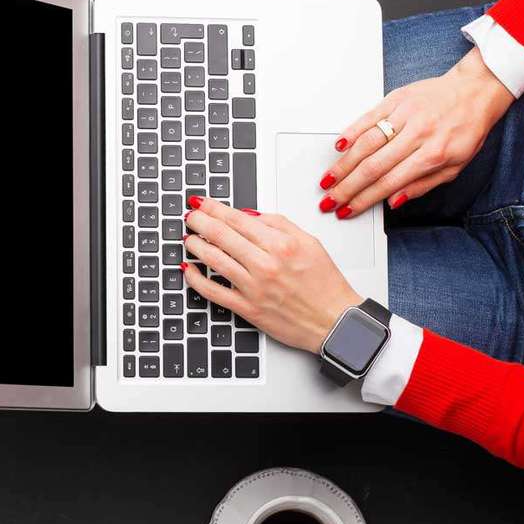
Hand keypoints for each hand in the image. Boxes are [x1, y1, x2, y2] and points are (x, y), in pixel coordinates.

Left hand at [182, 197, 360, 354]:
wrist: (335, 321)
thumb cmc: (325, 284)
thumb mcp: (309, 242)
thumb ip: (278, 224)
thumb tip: (248, 215)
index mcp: (280, 245)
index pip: (237, 219)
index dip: (214, 208)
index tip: (202, 203)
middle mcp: (265, 264)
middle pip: (220, 235)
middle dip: (199, 221)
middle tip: (191, 216)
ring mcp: (253, 287)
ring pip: (213, 260)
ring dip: (195, 245)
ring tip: (189, 238)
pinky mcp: (247, 308)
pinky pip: (213, 292)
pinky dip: (196, 279)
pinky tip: (189, 269)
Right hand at [319, 46, 514, 216]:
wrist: (477, 90)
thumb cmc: (468, 128)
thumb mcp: (456, 166)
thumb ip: (424, 185)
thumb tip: (394, 200)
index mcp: (433, 155)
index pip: (389, 183)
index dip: (364, 200)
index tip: (347, 209)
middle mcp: (418, 134)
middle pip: (372, 166)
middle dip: (346, 187)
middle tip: (329, 199)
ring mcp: (405, 115)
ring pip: (366, 143)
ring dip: (343, 164)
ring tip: (328, 179)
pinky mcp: (397, 98)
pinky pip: (368, 117)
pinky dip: (351, 132)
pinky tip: (338, 146)